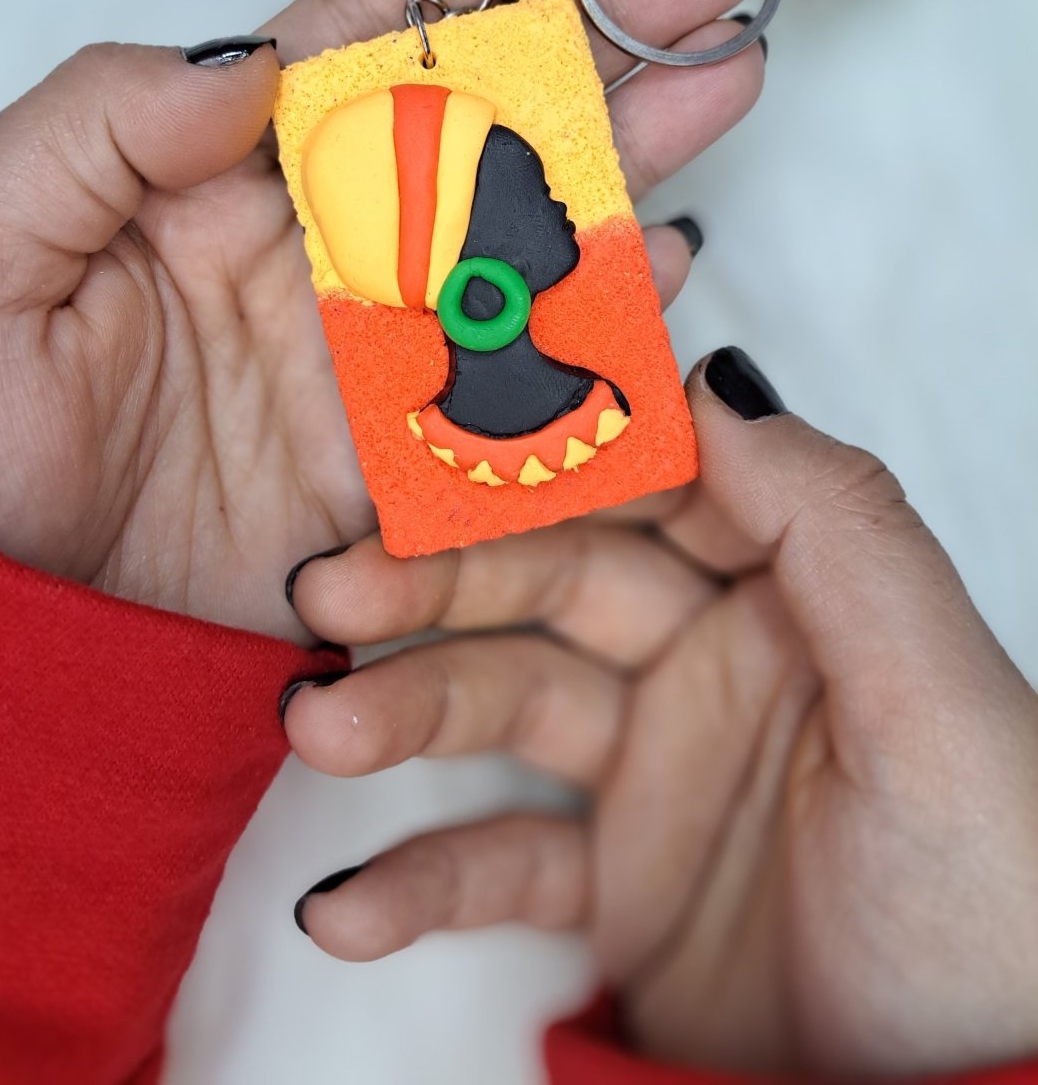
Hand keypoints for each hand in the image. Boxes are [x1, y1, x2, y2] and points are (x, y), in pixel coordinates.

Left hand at [0, 0, 766, 638]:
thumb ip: (99, 126)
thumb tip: (255, 66)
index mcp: (215, 172)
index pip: (370, 33)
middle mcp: (312, 250)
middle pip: (483, 116)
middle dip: (604, 29)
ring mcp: (364, 358)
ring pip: (525, 234)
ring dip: (631, 153)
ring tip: (730, 73)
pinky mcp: (393, 471)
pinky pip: (515, 389)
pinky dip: (598, 330)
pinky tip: (663, 263)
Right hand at [284, 347, 1037, 1075]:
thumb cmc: (992, 910)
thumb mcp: (936, 705)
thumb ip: (839, 531)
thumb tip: (713, 380)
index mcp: (796, 590)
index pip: (653, 483)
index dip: (544, 453)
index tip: (433, 430)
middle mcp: (714, 659)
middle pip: (554, 584)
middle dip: (439, 580)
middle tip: (332, 586)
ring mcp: (655, 767)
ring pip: (504, 703)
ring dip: (404, 712)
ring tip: (319, 724)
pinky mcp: (613, 880)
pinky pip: (495, 857)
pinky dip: (416, 879)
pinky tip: (348, 903)